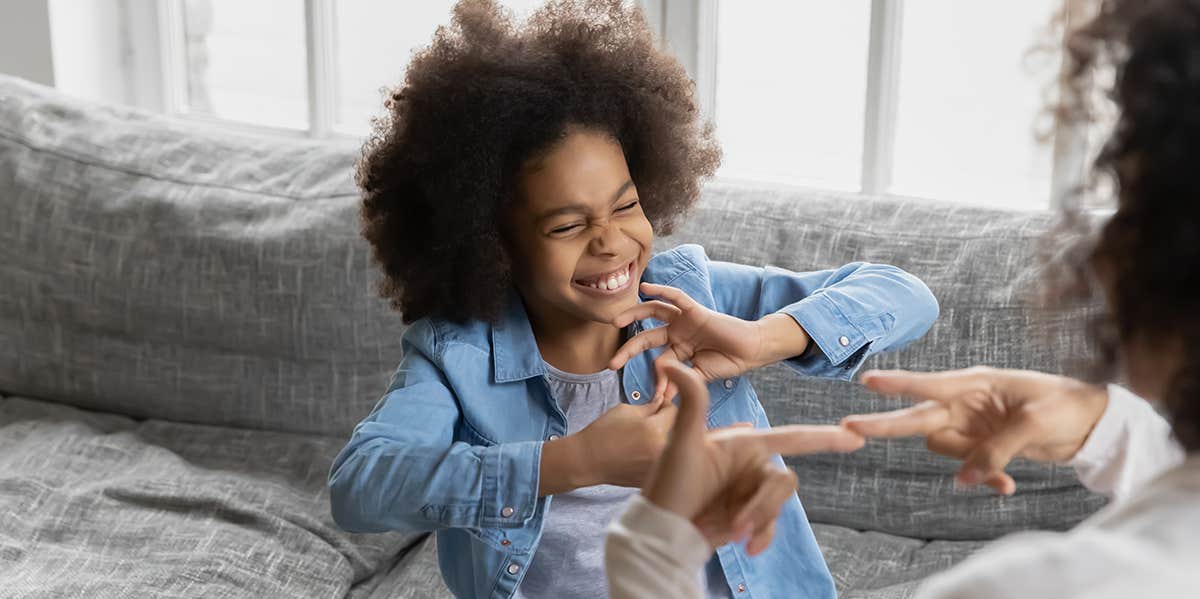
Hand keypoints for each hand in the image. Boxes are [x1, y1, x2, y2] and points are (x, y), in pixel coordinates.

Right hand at [572, 399, 678, 487]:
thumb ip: (651, 406)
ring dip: (663, 440)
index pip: (675, 410)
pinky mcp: (654, 477)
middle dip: (666, 423)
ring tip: (643, 440)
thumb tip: (665, 403)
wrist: (587, 461)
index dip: (664, 405)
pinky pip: (664, 462)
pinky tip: (640, 454)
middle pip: (677, 430)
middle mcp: (662, 450)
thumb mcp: (626, 410)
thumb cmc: (603, 433)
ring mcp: (659, 467)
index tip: (657, 407)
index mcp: (656, 430)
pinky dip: (656, 456)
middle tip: (648, 423)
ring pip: (672, 447)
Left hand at [608, 282, 810, 401]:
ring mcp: (685, 320)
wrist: (752, 351)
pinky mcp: (696, 310)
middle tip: (611, 364)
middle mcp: (677, 333)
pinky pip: (677, 297)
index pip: (657, 362)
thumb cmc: (729, 362)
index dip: (655, 380)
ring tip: (616, 320)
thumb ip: (681, 382)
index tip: (654, 398)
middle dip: (628, 350)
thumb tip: (663, 398)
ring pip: (654, 312)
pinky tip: (645, 288)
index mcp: (678, 350)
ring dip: (634, 314)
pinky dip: (661, 290)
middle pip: (646, 337)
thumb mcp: (700, 376)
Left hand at [644, 363, 864, 553]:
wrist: (662, 528)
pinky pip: (771, 525)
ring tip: (729, 533)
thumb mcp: (680, 442)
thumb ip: (690, 402)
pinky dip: (762, 536)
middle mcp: (753, 465)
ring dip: (757, 521)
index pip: (791, 438)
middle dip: (763, 505)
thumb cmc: (668, 483)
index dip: (824, 437)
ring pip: (778, 505)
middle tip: (736, 525)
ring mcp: (753, 492)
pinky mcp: (751, 516)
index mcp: (745, 443)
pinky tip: (748, 547)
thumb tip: (671, 364)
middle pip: (784, 481)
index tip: (855, 435)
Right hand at [841, 367, 1109, 494]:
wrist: (1092, 423)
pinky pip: (968, 467)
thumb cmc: (1066, 406)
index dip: (897, 384)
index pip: (928, 384)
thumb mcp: (1033, 425)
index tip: (866, 381)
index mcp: (975, 383)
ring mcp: (971, 425)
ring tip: (1002, 478)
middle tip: (847, 428)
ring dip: (966, 466)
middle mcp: (965, 403)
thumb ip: (995, 451)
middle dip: (884, 425)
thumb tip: (963, 480)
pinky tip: (1008, 487)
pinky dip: (986, 478)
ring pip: (944, 449)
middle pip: (917, 417)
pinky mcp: (982, 445)